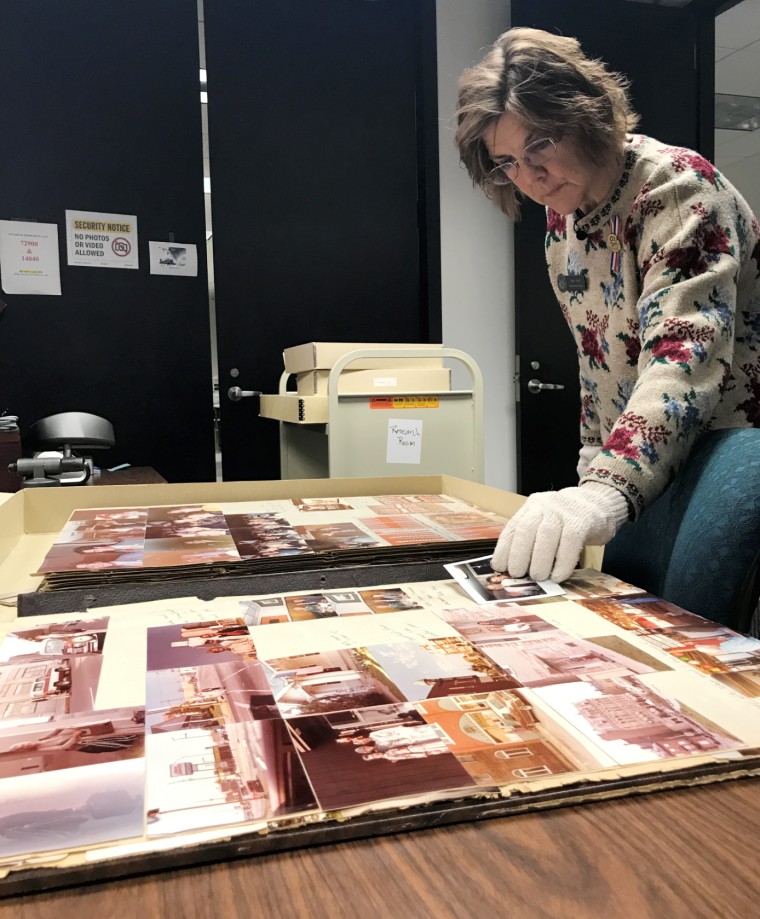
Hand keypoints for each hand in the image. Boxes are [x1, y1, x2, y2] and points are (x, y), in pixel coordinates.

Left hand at [491, 484, 628, 582]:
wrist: (601, 502)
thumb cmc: (569, 520)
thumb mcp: (547, 522)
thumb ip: (532, 539)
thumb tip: (515, 567)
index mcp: (532, 507)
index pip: (513, 527)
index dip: (504, 549)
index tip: (499, 567)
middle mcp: (545, 505)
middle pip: (526, 529)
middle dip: (518, 554)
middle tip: (517, 574)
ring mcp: (564, 511)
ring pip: (547, 535)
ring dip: (539, 560)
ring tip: (538, 577)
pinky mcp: (582, 520)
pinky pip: (570, 542)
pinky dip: (563, 562)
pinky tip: (558, 575)